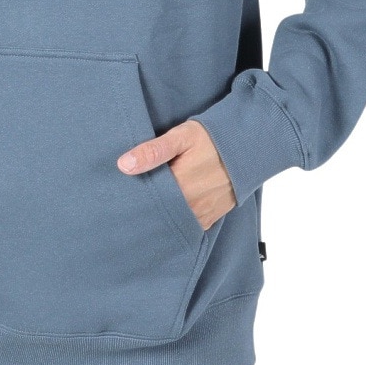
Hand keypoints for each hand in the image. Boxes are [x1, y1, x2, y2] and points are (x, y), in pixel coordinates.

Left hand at [117, 119, 235, 230]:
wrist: (245, 147)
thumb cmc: (211, 139)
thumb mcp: (181, 137)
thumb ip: (153, 151)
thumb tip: (123, 165)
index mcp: (180, 187)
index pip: (146, 201)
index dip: (132, 198)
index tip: (120, 195)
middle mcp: (191, 206)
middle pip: (158, 215)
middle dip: (144, 209)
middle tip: (128, 202)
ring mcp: (201, 214)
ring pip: (172, 223)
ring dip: (160, 217)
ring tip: (146, 207)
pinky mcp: (209, 218)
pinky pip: (187, 227)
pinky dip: (176, 222)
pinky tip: (166, 213)